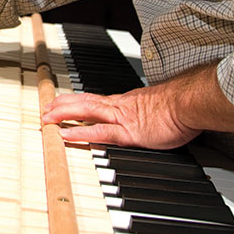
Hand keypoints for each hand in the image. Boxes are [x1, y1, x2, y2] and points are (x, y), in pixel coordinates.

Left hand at [41, 84, 200, 148]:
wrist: (189, 103)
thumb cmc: (178, 106)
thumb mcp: (156, 107)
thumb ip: (144, 111)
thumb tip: (142, 115)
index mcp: (124, 102)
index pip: (93, 99)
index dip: (74, 101)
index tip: (60, 102)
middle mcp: (118, 107)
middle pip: (83, 102)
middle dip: (62, 106)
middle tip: (44, 110)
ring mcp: (122, 118)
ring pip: (85, 112)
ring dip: (63, 115)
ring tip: (46, 119)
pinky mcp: (129, 132)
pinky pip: (100, 132)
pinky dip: (81, 133)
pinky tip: (66, 135)